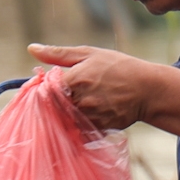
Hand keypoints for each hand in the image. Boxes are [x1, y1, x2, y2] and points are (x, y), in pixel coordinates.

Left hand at [29, 44, 170, 130]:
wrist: (147, 89)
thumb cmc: (118, 67)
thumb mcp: (89, 54)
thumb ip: (58, 53)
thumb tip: (31, 49)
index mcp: (74, 80)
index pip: (44, 90)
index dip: (43, 89)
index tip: (48, 86)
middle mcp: (79, 101)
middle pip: (53, 107)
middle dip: (55, 102)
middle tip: (68, 94)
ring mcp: (89, 116)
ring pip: (65, 119)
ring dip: (66, 113)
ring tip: (82, 102)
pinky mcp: (97, 128)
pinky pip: (79, 130)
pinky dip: (79, 123)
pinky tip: (90, 112)